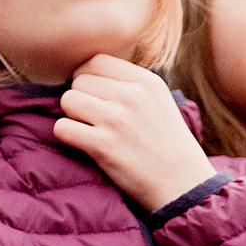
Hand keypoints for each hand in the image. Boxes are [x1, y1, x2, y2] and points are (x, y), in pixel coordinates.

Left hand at [55, 55, 215, 213]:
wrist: (183, 185)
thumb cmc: (167, 145)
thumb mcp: (158, 101)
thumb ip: (129, 84)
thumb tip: (88, 72)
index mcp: (146, 81)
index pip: (96, 60)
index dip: (88, 77)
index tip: (95, 96)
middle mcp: (132, 96)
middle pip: (79, 80)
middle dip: (81, 98)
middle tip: (94, 118)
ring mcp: (117, 120)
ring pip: (68, 100)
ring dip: (72, 116)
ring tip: (90, 130)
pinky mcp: (103, 145)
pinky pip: (62, 127)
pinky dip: (67, 136)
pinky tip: (83, 143)